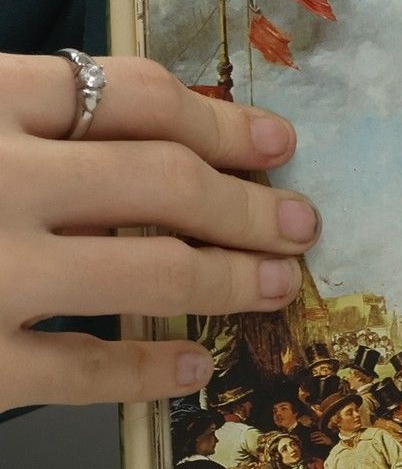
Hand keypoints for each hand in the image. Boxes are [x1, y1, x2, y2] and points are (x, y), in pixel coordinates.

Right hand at [0, 54, 318, 409]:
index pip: (135, 99)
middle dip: (250, 207)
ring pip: (153, 270)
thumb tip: (161, 146)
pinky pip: (86, 369)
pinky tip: (193, 364)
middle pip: (164, 180)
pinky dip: (150, 368)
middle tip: (301, 224)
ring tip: (278, 285)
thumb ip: (33, 132)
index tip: (279, 144)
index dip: (223, 123)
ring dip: (233, 280)